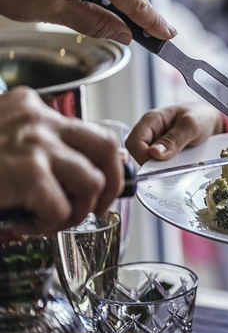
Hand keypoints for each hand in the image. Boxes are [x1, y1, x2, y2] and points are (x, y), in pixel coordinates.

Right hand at [0, 88, 123, 234]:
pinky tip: (28, 226)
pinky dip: (50, 225)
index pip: (88, 130)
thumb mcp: (2, 138)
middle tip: (99, 206)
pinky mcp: (27, 172)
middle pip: (106, 147)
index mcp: (31, 106)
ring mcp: (35, 144)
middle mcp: (38, 119)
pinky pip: (61, 207)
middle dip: (113, 182)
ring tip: (54, 221)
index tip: (101, 182)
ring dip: (78, 210)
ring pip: (92, 181)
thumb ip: (36, 145)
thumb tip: (82, 172)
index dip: (102, 162)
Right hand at [125, 103, 222, 164]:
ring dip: (160, 166)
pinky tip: (178, 164)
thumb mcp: (191, 125)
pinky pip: (158, 163)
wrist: (212, 120)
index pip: (133, 142)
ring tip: (178, 162)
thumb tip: (155, 153)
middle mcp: (149, 131)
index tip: (157, 166)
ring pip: (146, 161)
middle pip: (137, 153)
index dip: (142, 156)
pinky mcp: (161, 151)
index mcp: (151, 120)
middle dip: (151, 163)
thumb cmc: (201, 116)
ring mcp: (154, 142)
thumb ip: (174, 139)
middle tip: (170, 167)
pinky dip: (167, 167)